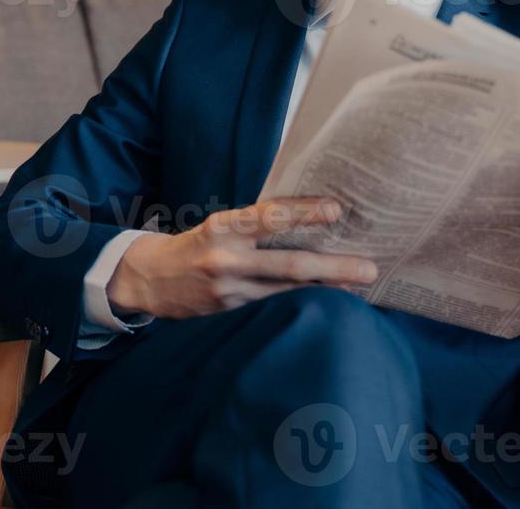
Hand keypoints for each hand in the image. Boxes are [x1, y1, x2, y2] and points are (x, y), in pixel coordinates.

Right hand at [107, 198, 376, 319]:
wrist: (150, 280)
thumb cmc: (195, 244)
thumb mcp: (220, 226)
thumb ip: (255, 225)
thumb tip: (307, 217)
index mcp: (223, 227)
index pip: (269, 217)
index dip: (303, 213)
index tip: (335, 209)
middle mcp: (227, 258)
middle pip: (289, 264)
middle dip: (333, 267)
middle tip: (369, 267)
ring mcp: (230, 290)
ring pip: (288, 291)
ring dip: (328, 288)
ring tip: (361, 284)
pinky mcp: (232, 311)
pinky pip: (276, 305)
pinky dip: (304, 301)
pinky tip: (330, 301)